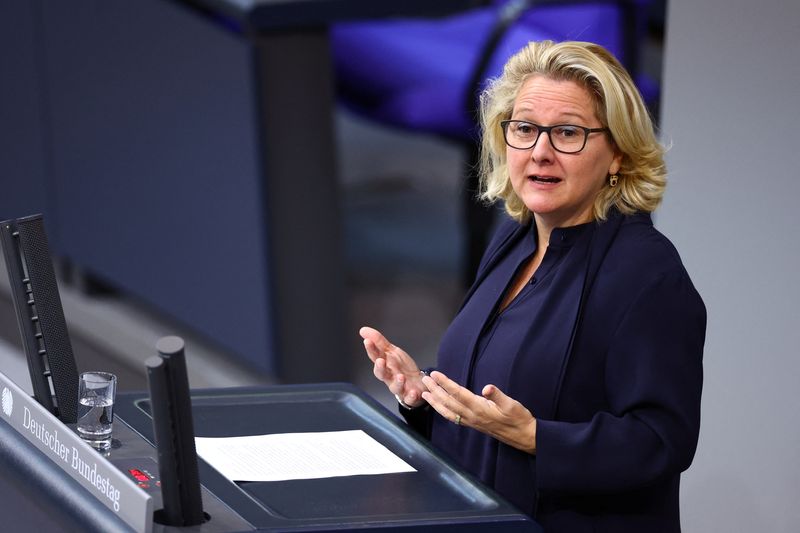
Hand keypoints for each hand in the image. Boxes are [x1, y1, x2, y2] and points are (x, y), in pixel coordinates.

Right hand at [359, 326, 427, 408]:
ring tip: (400, 377)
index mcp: (385, 365)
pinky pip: (409, 398)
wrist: (418, 382)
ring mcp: (399, 387)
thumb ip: (379, 341)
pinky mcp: (410, 396)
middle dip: (380, 368)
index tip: (367, 341)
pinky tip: (413, 391)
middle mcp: (389, 377)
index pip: (375, 357)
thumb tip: (363, 330)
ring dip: (397, 382)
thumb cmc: (402, 367)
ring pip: (395, 387)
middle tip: (380, 361)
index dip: (371, 350)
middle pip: (381, 374)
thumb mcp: (392, 352)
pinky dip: (411, 396)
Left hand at [421, 371, 536, 453]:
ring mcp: (472, 422)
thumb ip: (498, 396)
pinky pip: (453, 418)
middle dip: (435, 390)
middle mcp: (472, 416)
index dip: (445, 383)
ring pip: (448, 412)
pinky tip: (440, 407)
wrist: (524, 436)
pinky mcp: (474, 425)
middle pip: (449, 402)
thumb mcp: (512, 405)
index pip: (458, 393)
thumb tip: (488, 387)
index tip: (435, 374)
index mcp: (479, 409)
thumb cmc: (519, 419)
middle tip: (424, 379)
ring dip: (435, 402)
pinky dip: (443, 411)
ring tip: (425, 394)